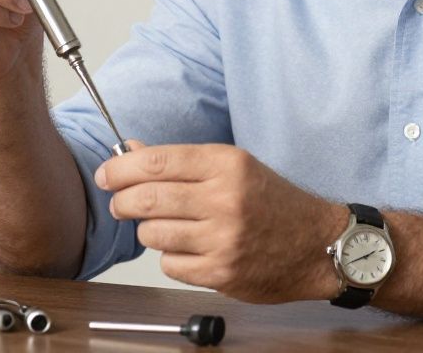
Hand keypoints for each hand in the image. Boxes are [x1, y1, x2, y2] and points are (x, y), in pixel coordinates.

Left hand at [95, 143, 347, 302]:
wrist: (316, 245)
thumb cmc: (273, 202)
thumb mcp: (233, 166)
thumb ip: (181, 161)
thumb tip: (131, 150)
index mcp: (227, 164)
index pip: (157, 161)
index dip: (121, 168)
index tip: (106, 173)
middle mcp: (225, 199)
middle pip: (147, 198)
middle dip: (123, 200)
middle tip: (121, 202)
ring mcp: (223, 238)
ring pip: (153, 234)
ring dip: (151, 230)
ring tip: (169, 226)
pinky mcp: (220, 272)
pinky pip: (169, 264)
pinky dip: (172, 257)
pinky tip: (191, 248)